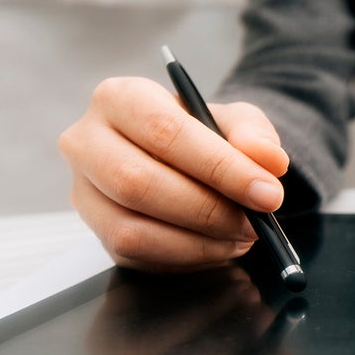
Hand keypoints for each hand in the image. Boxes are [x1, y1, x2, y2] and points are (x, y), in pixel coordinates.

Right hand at [59, 77, 289, 271]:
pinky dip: (187, 256)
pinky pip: (136, 256)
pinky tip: (218, 245)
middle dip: (209, 210)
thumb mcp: (237, 121)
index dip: (220, 167)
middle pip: (139, 184)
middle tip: (256, 222)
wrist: (186, 160)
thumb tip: (269, 160)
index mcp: (120, 98)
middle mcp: (87, 142)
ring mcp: (84, 192)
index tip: (267, 192)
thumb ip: (256, 135)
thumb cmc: (205, 135)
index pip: (165, 132)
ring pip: (132, 230)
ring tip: (241, 235)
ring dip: (199, 242)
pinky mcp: (97, 232)